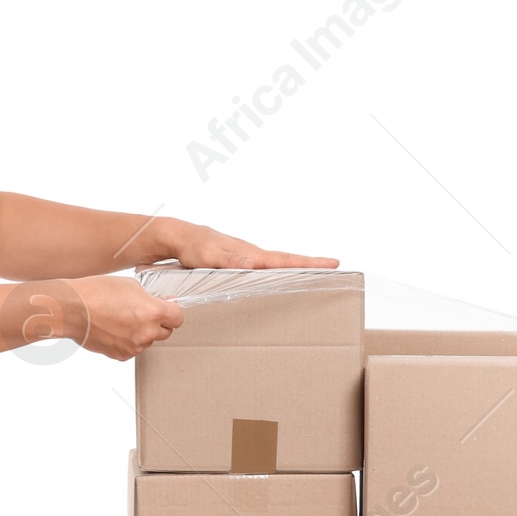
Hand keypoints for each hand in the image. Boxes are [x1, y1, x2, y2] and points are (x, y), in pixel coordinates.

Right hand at [69, 276, 183, 361]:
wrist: (72, 310)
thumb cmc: (96, 293)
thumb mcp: (130, 286)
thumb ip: (150, 298)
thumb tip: (161, 304)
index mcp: (153, 312)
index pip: (178, 318)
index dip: (172, 312)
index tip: (167, 309)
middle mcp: (147, 332)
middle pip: (165, 332)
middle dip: (158, 323)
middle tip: (142, 313)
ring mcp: (134, 346)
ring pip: (147, 341)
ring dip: (141, 333)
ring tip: (121, 319)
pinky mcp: (121, 355)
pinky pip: (132, 349)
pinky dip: (127, 341)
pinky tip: (114, 329)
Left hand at [170, 223, 338, 271]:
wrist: (181, 238)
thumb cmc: (194, 248)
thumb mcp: (209, 256)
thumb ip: (230, 261)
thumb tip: (255, 264)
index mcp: (250, 255)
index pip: (284, 260)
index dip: (307, 263)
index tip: (330, 264)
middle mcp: (254, 255)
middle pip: (288, 259)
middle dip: (312, 263)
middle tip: (335, 265)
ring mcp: (250, 258)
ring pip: (279, 262)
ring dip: (300, 267)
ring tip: (320, 272)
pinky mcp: (243, 262)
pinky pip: (267, 266)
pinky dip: (282, 269)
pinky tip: (286, 278)